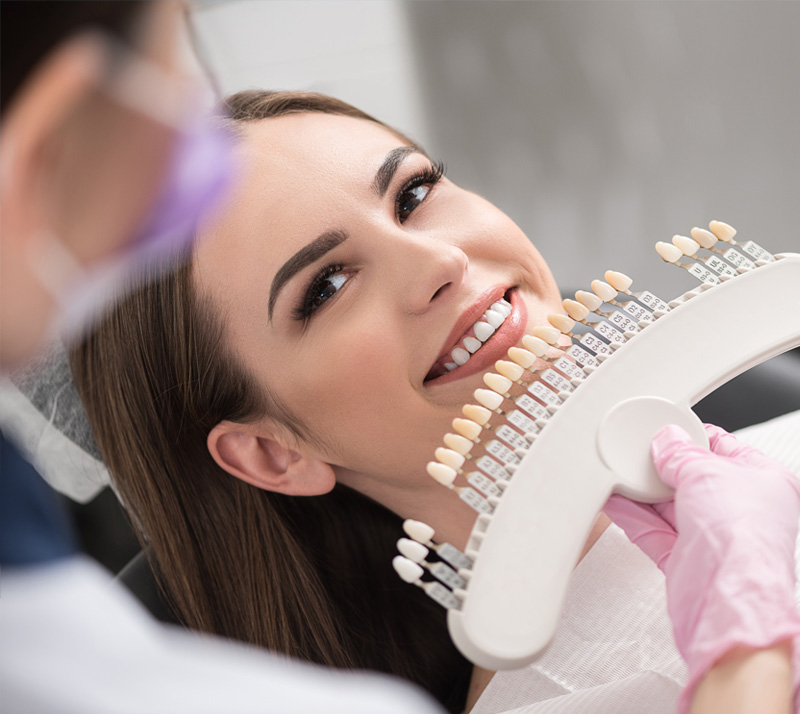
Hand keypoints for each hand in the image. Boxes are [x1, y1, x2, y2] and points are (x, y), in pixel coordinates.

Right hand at [605, 424, 799, 710]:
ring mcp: (713, 536)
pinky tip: (614, 499)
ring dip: (642, 490)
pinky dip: (631, 515)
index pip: (724, 448)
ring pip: (669, 505)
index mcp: (764, 481)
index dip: (694, 436)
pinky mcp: (686, 559)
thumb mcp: (707, 471)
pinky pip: (652, 529)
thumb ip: (681, 453)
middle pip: (692, 478)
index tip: (666, 430)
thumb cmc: (743, 538)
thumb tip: (667, 441)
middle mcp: (740, 510)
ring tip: (617, 471)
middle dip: (663, 467)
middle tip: (637, 451)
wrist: (726, 598)